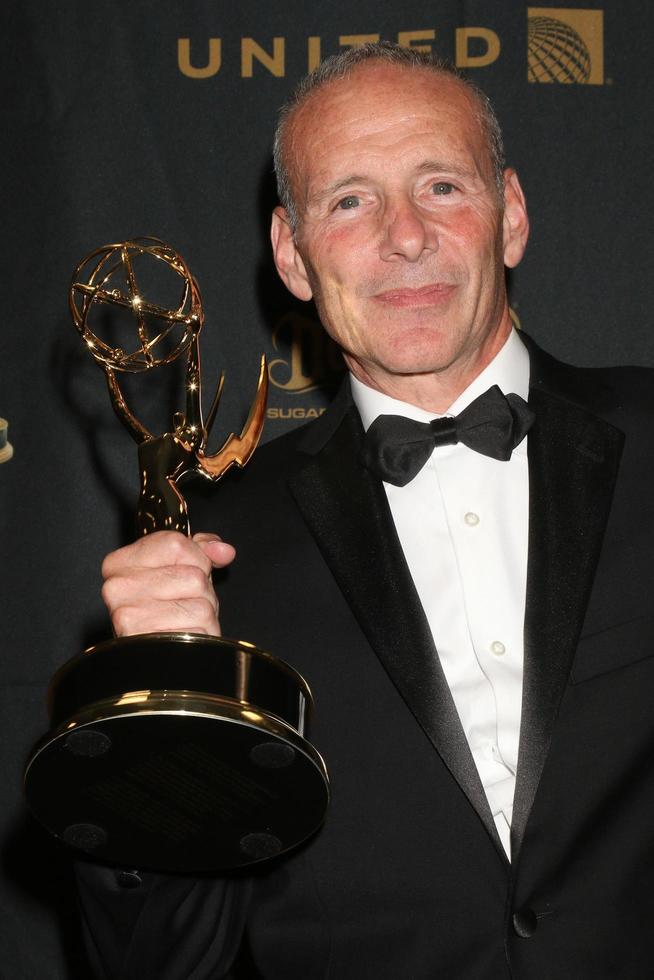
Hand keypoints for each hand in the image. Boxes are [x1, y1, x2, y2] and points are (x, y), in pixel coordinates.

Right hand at [101, 531, 234, 637]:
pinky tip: (185, 638)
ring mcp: (130, 617)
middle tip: (184, 604)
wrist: (149, 657)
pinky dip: (202, 635)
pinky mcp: (148, 643)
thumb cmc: (162, 611)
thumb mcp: (176, 570)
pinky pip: (200, 630)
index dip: (196, 558)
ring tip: (184, 621)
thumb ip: (200, 550)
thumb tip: (223, 551)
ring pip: (201, 605)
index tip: (185, 571)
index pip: (177, 544)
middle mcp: (118, 588)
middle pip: (194, 577)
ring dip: (204, 616)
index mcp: (119, 563)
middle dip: (202, 592)